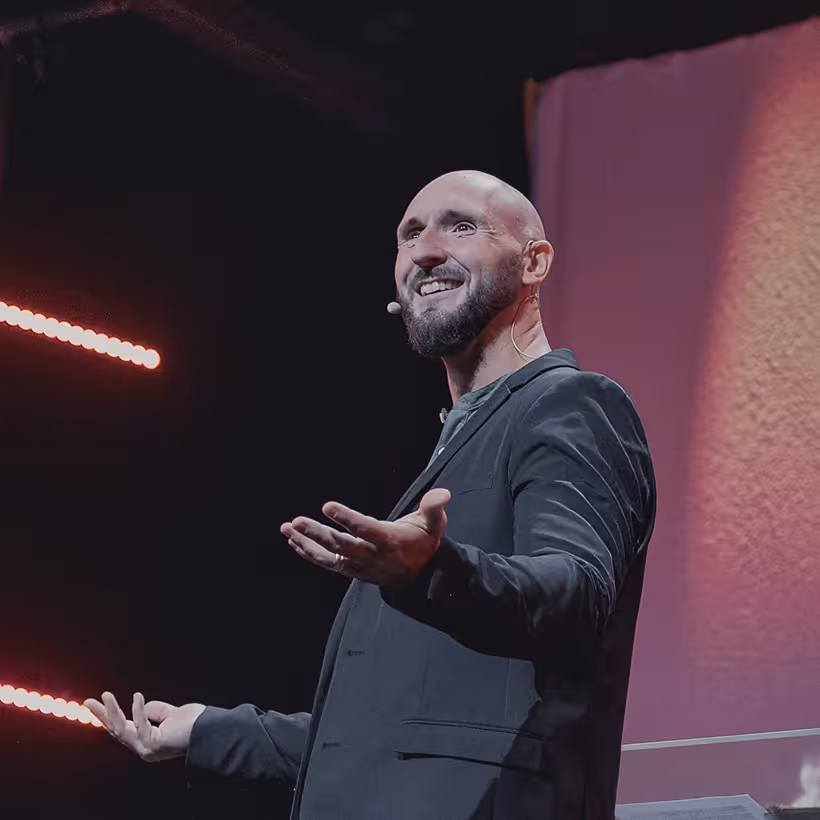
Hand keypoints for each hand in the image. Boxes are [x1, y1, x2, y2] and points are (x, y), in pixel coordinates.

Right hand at [84, 691, 204, 761]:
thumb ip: (156, 710)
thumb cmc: (195, 723)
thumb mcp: (172, 713)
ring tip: (105, 696)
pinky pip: (141, 725)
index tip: (97, 701)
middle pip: (117, 730)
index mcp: (146, 741)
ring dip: (112, 712)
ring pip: (122, 730)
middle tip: (89, 701)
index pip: (122, 728)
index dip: (109, 715)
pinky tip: (137, 696)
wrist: (211, 730)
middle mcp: (144, 748)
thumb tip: (142, 705)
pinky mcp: (154, 745)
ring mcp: (147, 749)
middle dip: (103, 715)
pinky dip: (138, 710)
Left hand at [280, 487, 450, 585]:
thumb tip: (442, 493)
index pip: (364, 529)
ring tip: (287, 529)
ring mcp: (358, 566)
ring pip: (329, 556)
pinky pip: (326, 563)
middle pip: (340, 545)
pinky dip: (309, 552)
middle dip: (317, 533)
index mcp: (389, 541)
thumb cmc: (423, 542)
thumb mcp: (433, 524)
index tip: (327, 506)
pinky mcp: (351, 570)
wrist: (420, 576)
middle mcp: (371, 556)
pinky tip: (293, 542)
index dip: (346, 518)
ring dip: (306, 543)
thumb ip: (434, 507)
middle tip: (297, 521)